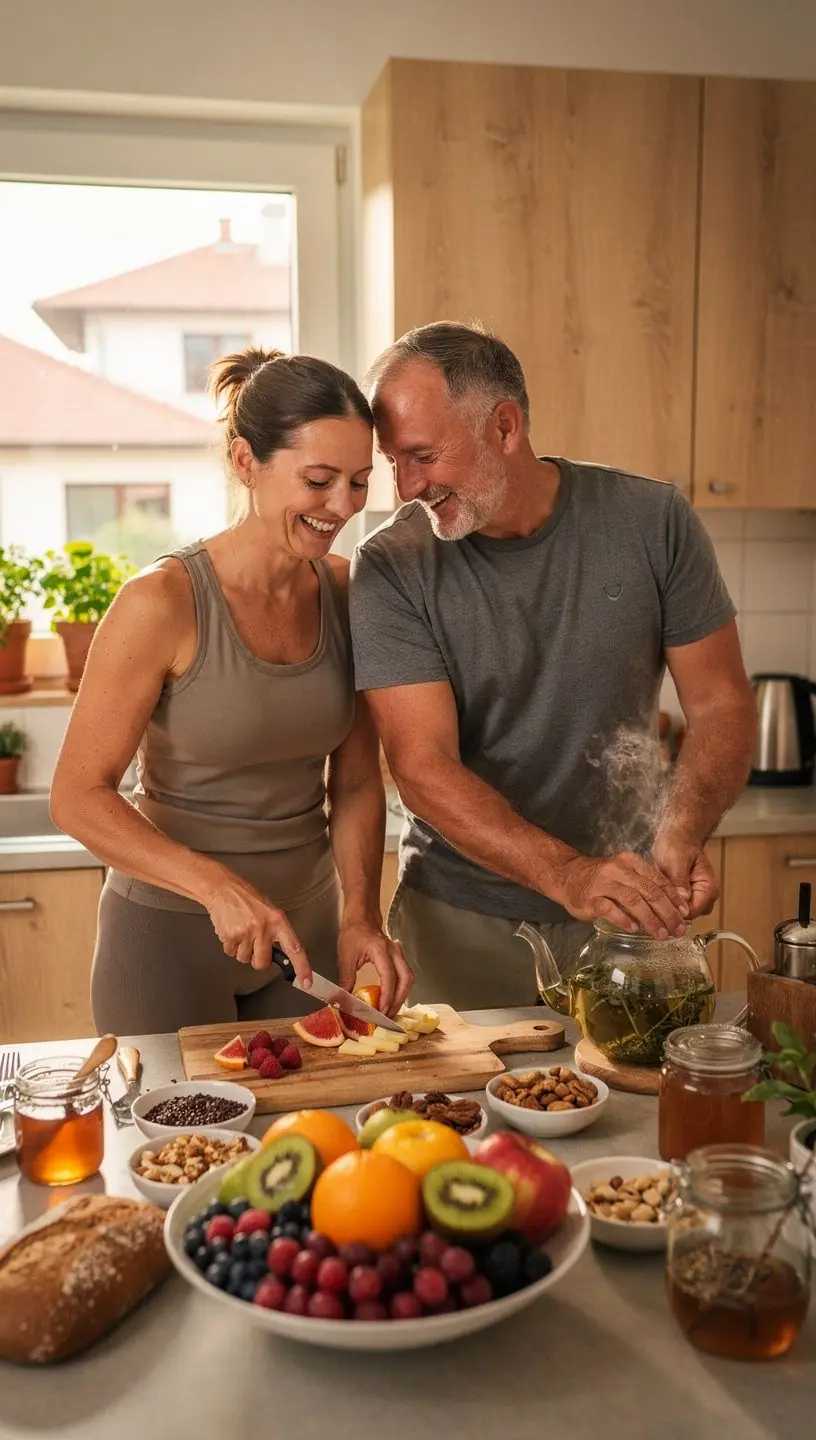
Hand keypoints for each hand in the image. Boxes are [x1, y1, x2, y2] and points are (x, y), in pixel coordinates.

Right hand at [206, 873, 310, 984]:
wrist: (223, 889)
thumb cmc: (248, 900)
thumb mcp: (270, 911)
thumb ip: (277, 932)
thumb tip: (283, 954)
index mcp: (278, 921)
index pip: (295, 948)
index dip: (302, 967)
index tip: (306, 982)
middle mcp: (263, 928)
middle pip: (262, 963)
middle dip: (257, 959)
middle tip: (254, 945)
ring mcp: (246, 933)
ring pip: (245, 959)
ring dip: (242, 950)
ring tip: (241, 932)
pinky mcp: (230, 936)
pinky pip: (231, 953)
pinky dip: (231, 946)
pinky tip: (232, 931)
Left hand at [337, 919, 414, 1016]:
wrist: (361, 918)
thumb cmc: (353, 934)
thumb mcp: (345, 957)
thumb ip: (346, 979)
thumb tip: (342, 1001)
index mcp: (381, 950)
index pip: (389, 977)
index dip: (387, 996)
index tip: (380, 1011)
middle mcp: (394, 952)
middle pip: (406, 979)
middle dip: (399, 1000)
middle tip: (388, 1015)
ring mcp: (399, 954)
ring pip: (408, 978)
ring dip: (402, 996)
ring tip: (390, 1011)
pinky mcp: (399, 957)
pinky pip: (405, 975)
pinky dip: (401, 990)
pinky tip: (392, 999)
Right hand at [554, 850, 690, 937]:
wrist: (567, 875)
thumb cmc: (601, 878)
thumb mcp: (625, 874)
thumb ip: (646, 885)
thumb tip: (675, 907)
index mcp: (631, 862)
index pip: (658, 880)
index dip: (674, 898)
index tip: (685, 914)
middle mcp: (618, 870)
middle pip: (649, 891)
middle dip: (667, 912)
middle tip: (677, 929)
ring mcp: (603, 884)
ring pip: (633, 900)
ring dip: (650, 919)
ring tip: (661, 934)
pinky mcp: (590, 898)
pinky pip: (609, 909)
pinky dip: (623, 919)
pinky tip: (634, 929)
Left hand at [653, 831, 717, 919]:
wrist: (676, 837)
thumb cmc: (678, 844)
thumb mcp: (677, 858)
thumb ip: (680, 879)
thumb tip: (683, 898)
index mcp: (708, 888)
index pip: (693, 911)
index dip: (675, 913)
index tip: (657, 910)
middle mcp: (704, 897)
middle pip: (686, 917)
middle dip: (668, 912)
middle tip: (649, 904)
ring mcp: (694, 898)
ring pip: (678, 914)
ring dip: (664, 909)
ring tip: (649, 899)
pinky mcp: (683, 898)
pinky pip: (672, 907)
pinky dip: (662, 904)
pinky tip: (650, 898)